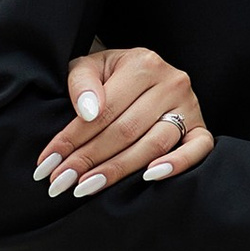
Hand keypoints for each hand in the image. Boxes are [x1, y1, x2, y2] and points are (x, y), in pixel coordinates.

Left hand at [37, 47, 214, 197]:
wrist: (142, 71)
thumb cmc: (111, 74)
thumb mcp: (89, 66)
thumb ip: (81, 83)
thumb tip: (88, 112)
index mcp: (144, 63)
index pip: (103, 110)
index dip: (72, 138)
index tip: (48, 163)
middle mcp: (172, 82)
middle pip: (125, 131)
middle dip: (88, 159)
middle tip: (61, 182)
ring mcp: (190, 107)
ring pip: (153, 145)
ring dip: (117, 170)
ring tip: (86, 187)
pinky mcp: (201, 128)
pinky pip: (198, 150)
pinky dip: (177, 164)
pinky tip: (148, 177)